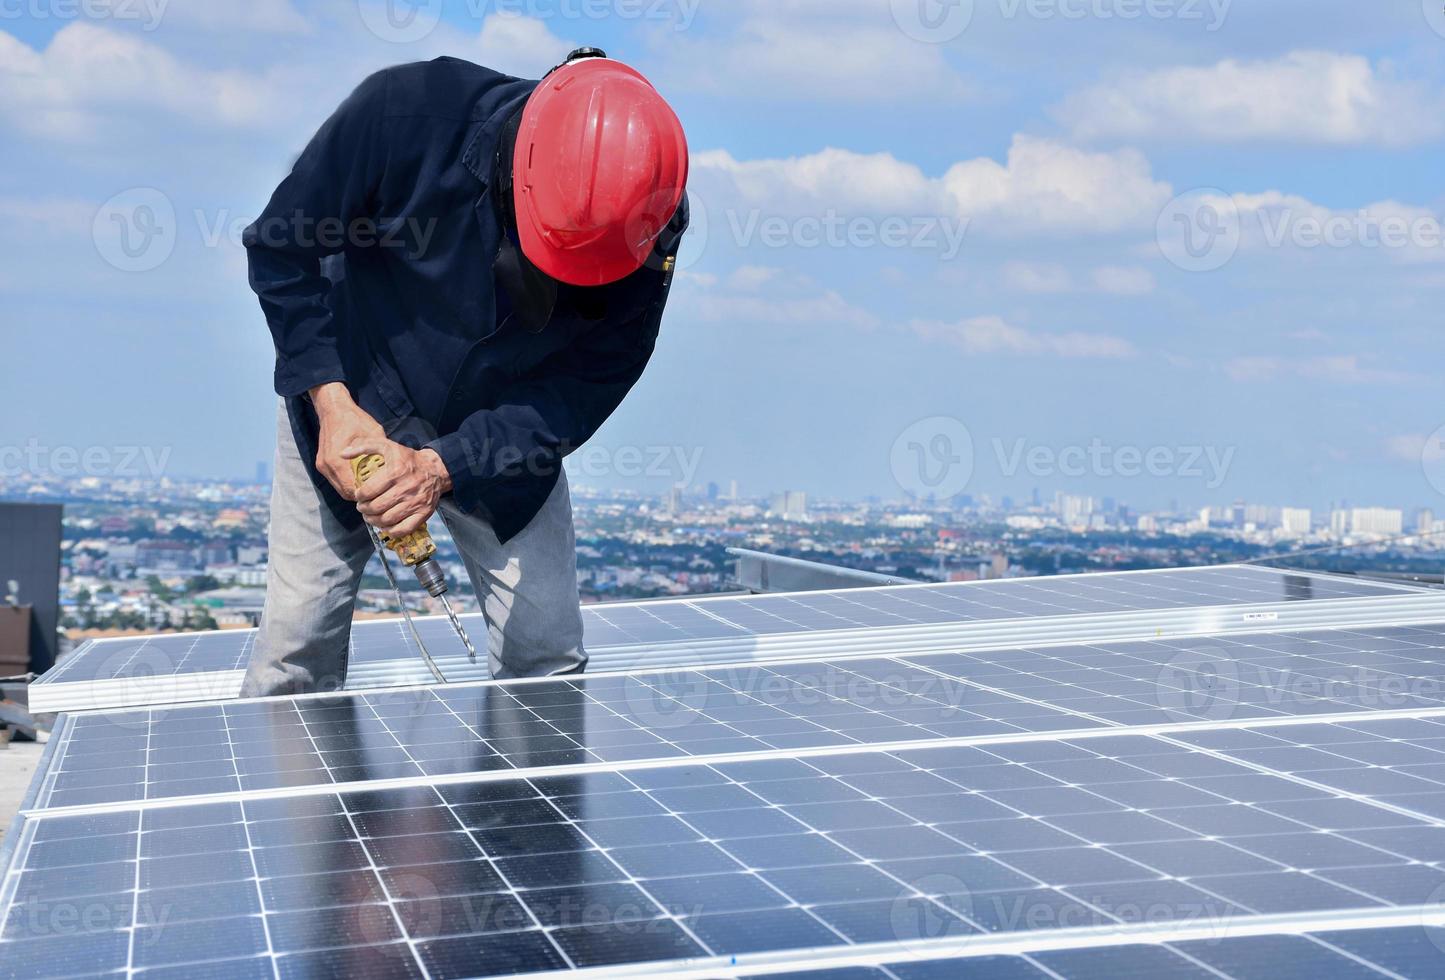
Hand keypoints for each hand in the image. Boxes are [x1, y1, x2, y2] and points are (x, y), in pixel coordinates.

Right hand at [309, 383, 384, 501]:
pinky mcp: (322, 463)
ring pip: (340, 488)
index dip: (366, 495)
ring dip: (354, 489)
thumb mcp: (373, 433)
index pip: (351, 489)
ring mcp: (322, 465)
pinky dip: (347, 482)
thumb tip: (395, 465)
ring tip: (371, 487)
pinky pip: (336, 480)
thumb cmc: (354, 419)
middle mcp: (326, 466)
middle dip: (361, 495)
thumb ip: (381, 451)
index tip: (380, 494)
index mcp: (336, 461)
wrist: (333, 408)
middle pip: (345, 492)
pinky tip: (361, 477)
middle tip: (378, 493)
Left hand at [348, 439, 452, 537]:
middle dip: (364, 509)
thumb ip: (364, 447)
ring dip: (374, 521)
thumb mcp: (386, 446)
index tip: (359, 496)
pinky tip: (385, 525)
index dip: (359, 496)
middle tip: (363, 507)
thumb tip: (343, 453)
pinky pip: (403, 529)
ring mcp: (415, 503)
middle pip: (376, 507)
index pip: (368, 491)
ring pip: (387, 520)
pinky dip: (391, 531)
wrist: (435, 470)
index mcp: (395, 472)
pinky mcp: (423, 513)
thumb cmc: (408, 459)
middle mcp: (405, 489)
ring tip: (370, 516)